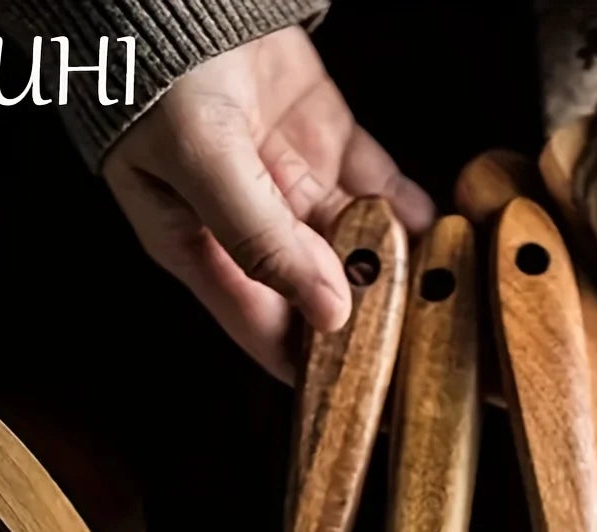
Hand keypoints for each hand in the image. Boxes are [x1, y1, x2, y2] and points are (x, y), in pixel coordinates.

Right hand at [103, 26, 433, 380]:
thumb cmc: (153, 67)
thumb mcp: (200, 161)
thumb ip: (260, 238)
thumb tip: (328, 310)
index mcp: (202, 251)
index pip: (268, 335)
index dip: (317, 371)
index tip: (371, 398)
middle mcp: (253, 230)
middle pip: (324, 297)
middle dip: (374, 323)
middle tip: (427, 350)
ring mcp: (294, 187)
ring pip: (361, 247)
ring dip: (401, 269)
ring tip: (443, 296)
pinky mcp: (328, 143)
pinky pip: (380, 189)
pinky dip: (410, 211)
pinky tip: (440, 233)